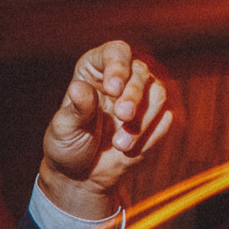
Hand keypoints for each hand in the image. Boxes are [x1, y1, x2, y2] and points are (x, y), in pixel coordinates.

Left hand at [38, 41, 173, 217]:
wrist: (80, 176)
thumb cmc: (67, 145)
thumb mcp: (64, 128)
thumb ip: (76, 109)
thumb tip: (79, 87)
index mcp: (96, 71)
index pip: (116, 52)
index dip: (119, 65)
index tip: (113, 88)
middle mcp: (122, 80)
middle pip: (142, 72)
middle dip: (134, 96)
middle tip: (122, 116)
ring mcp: (140, 99)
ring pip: (158, 93)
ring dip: (143, 119)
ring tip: (121, 144)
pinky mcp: (153, 121)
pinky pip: (164, 119)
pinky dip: (150, 135)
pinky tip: (130, 150)